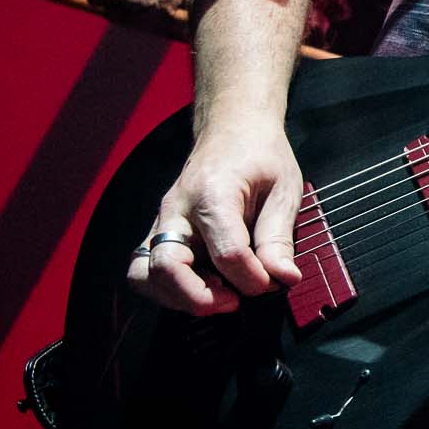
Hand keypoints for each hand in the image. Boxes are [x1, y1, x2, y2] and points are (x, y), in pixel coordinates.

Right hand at [127, 122, 304, 314]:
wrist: (233, 127)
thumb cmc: (259, 153)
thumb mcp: (284, 188)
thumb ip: (279, 237)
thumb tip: (283, 277)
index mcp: (212, 193)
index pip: (227, 252)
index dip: (252, 278)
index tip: (273, 282)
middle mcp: (177, 208)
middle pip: (169, 266)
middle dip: (201, 297)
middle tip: (235, 301)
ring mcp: (162, 221)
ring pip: (145, 274)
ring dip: (178, 297)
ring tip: (216, 297)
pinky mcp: (158, 231)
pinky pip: (145, 269)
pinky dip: (166, 289)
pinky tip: (200, 287)